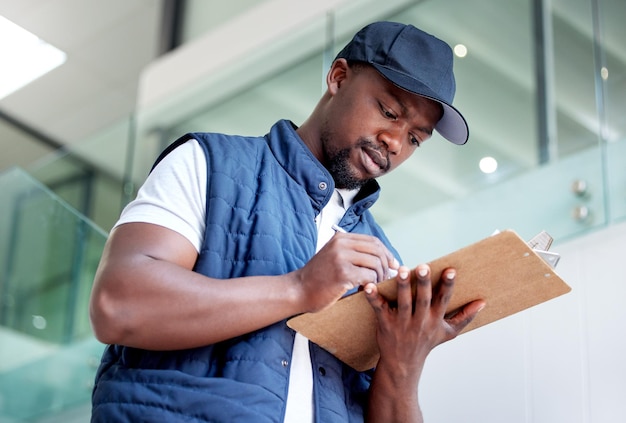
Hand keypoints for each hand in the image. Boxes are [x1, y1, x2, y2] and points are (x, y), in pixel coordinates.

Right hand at [293, 232, 399, 312]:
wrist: (298, 290)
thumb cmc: (318, 279)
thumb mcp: (334, 257)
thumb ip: (354, 254)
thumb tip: (385, 259)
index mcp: (341, 238)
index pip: (373, 241)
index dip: (386, 253)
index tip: (393, 266)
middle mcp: (341, 244)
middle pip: (377, 250)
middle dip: (387, 265)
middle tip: (387, 278)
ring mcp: (341, 257)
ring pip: (375, 263)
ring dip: (379, 277)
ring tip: (373, 285)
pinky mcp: (342, 273)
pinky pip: (369, 276)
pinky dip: (372, 285)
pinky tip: (364, 290)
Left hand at [365, 264, 484, 377]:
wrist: (403, 364)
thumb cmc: (426, 343)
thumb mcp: (448, 332)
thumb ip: (465, 317)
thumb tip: (482, 302)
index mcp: (435, 320)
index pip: (443, 300)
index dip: (447, 286)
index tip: (451, 270)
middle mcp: (420, 321)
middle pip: (423, 300)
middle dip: (423, 283)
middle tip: (423, 266)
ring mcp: (402, 323)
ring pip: (403, 303)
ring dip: (402, 286)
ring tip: (401, 270)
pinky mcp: (385, 324)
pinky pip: (378, 309)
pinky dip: (373, 297)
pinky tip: (368, 286)